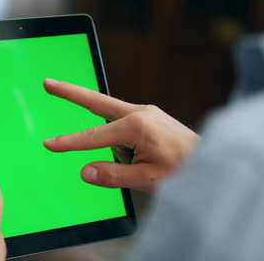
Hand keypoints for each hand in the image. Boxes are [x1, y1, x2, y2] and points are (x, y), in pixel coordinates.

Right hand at [43, 79, 200, 194]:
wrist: (215, 162)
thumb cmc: (186, 171)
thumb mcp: (148, 180)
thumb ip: (114, 175)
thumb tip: (86, 171)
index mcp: (138, 127)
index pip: (94, 137)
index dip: (70, 143)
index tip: (49, 144)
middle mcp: (141, 112)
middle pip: (97, 102)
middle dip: (71, 93)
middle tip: (48, 84)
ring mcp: (147, 112)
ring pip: (114, 126)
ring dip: (116, 147)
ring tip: (146, 165)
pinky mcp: (150, 117)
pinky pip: (126, 128)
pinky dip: (125, 143)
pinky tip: (145, 157)